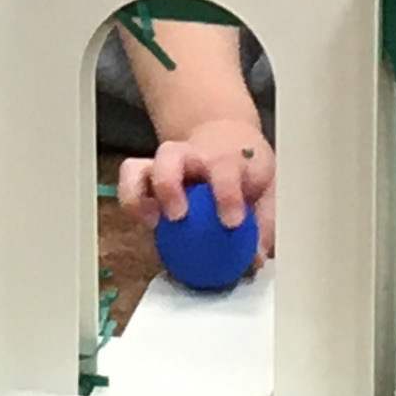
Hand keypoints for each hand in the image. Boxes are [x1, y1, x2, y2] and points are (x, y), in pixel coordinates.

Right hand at [118, 126, 274, 262]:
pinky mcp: (145, 173)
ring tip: (152, 223)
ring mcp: (163, 163)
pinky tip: (147, 224)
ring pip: (136, 167)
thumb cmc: (246, 168)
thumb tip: (255, 259)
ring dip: (137, 195)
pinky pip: (128, 181)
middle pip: (169, 156)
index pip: (225, 168)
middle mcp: (190, 155)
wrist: (225, 136)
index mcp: (226, 157)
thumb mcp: (268, 187)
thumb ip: (264, 222)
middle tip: (178, 217)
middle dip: (168, 186)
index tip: (232, 223)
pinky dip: (131, 202)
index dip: (226, 195)